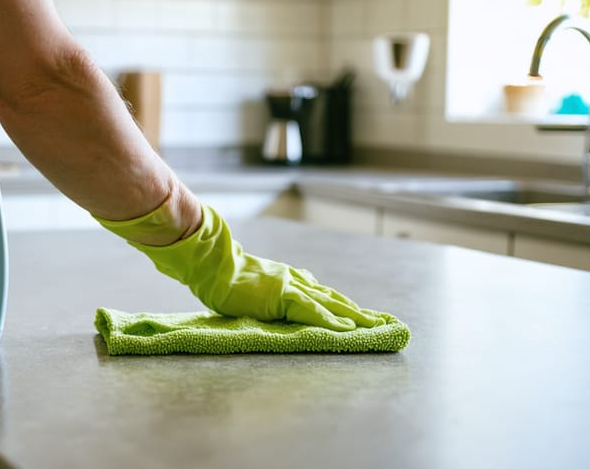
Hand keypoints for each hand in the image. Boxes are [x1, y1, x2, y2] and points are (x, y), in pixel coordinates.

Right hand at [101, 204, 381, 331]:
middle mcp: (293, 280)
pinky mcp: (282, 295)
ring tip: (372, 326)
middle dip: (357, 310)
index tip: (358, 313)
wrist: (210, 261)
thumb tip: (270, 297)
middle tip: (380, 320)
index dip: (340, 304)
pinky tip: (345, 328)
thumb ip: (265, 289)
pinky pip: (313, 310)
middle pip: (333, 297)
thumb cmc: (221, 273)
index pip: (319, 293)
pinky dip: (331, 319)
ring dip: (353, 315)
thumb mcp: (249, 283)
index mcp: (285, 278)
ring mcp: (289, 286)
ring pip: (330, 302)